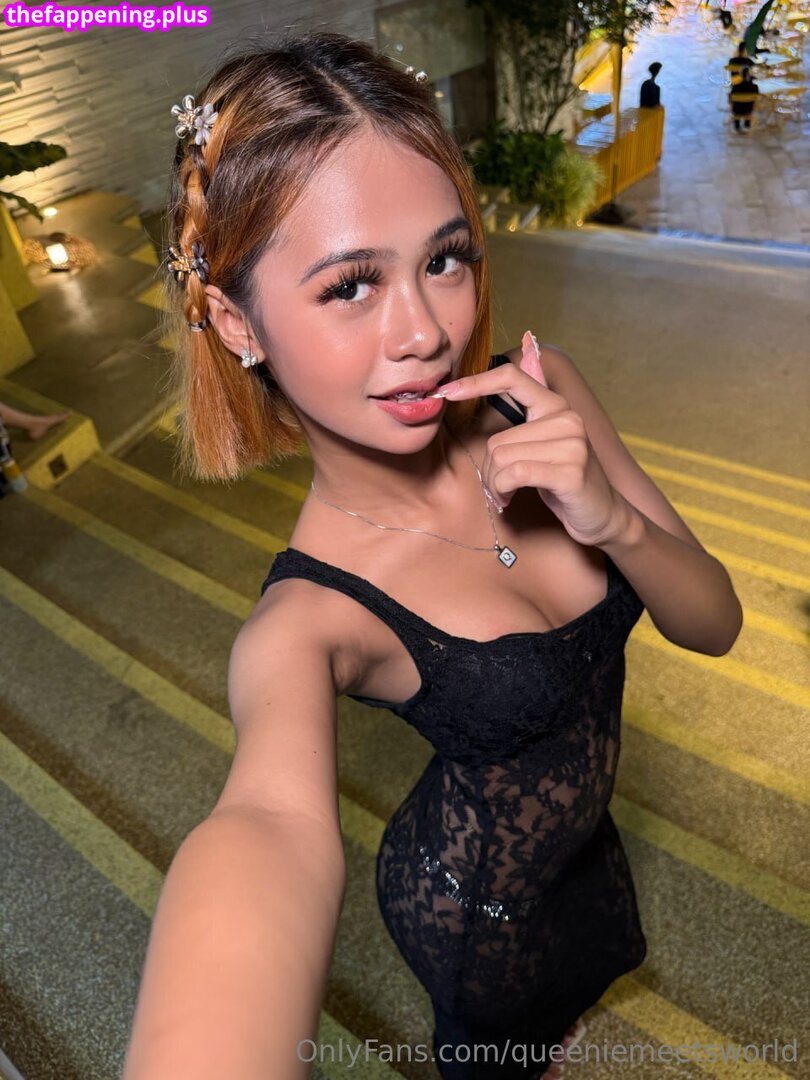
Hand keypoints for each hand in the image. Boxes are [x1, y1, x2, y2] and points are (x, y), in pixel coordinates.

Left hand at [433, 330, 626, 546]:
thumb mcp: (544, 444)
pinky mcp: (570, 471)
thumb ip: (524, 417)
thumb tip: (502, 368)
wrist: (603, 517)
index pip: (512, 378)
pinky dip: (503, 491)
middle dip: (489, 471)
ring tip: (508, 493)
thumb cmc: (564, 481)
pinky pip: (514, 474)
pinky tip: (510, 499)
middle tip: (500, 487)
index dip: (476, 382)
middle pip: (496, 440)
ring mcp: (572, 444)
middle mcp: (567, 419)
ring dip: (495, 484)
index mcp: (556, 406)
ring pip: (501, 458)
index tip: (448, 390)